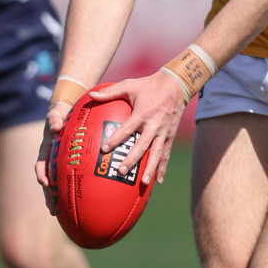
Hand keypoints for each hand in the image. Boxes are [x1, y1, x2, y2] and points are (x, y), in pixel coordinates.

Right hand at [34, 100, 71, 212]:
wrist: (66, 112)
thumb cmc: (60, 114)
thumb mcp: (55, 114)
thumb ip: (54, 119)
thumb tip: (56, 126)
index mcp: (46, 150)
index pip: (41, 165)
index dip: (42, 175)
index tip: (45, 184)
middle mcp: (51, 160)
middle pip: (48, 181)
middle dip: (49, 196)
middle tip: (53, 211)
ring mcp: (60, 164)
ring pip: (59, 183)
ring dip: (59, 198)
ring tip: (63, 214)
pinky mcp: (70, 165)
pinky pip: (71, 178)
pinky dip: (74, 188)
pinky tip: (84, 200)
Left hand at [88, 70, 186, 184]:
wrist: (176, 84)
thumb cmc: (149, 84)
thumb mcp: (129, 85)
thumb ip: (110, 92)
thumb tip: (90, 94)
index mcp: (143, 113)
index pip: (127, 129)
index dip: (115, 139)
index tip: (104, 150)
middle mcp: (154, 125)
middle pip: (142, 145)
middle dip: (132, 159)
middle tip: (121, 171)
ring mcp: (164, 131)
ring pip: (157, 153)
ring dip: (151, 168)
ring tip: (143, 183)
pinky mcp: (171, 135)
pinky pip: (166, 153)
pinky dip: (163, 167)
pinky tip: (158, 182)